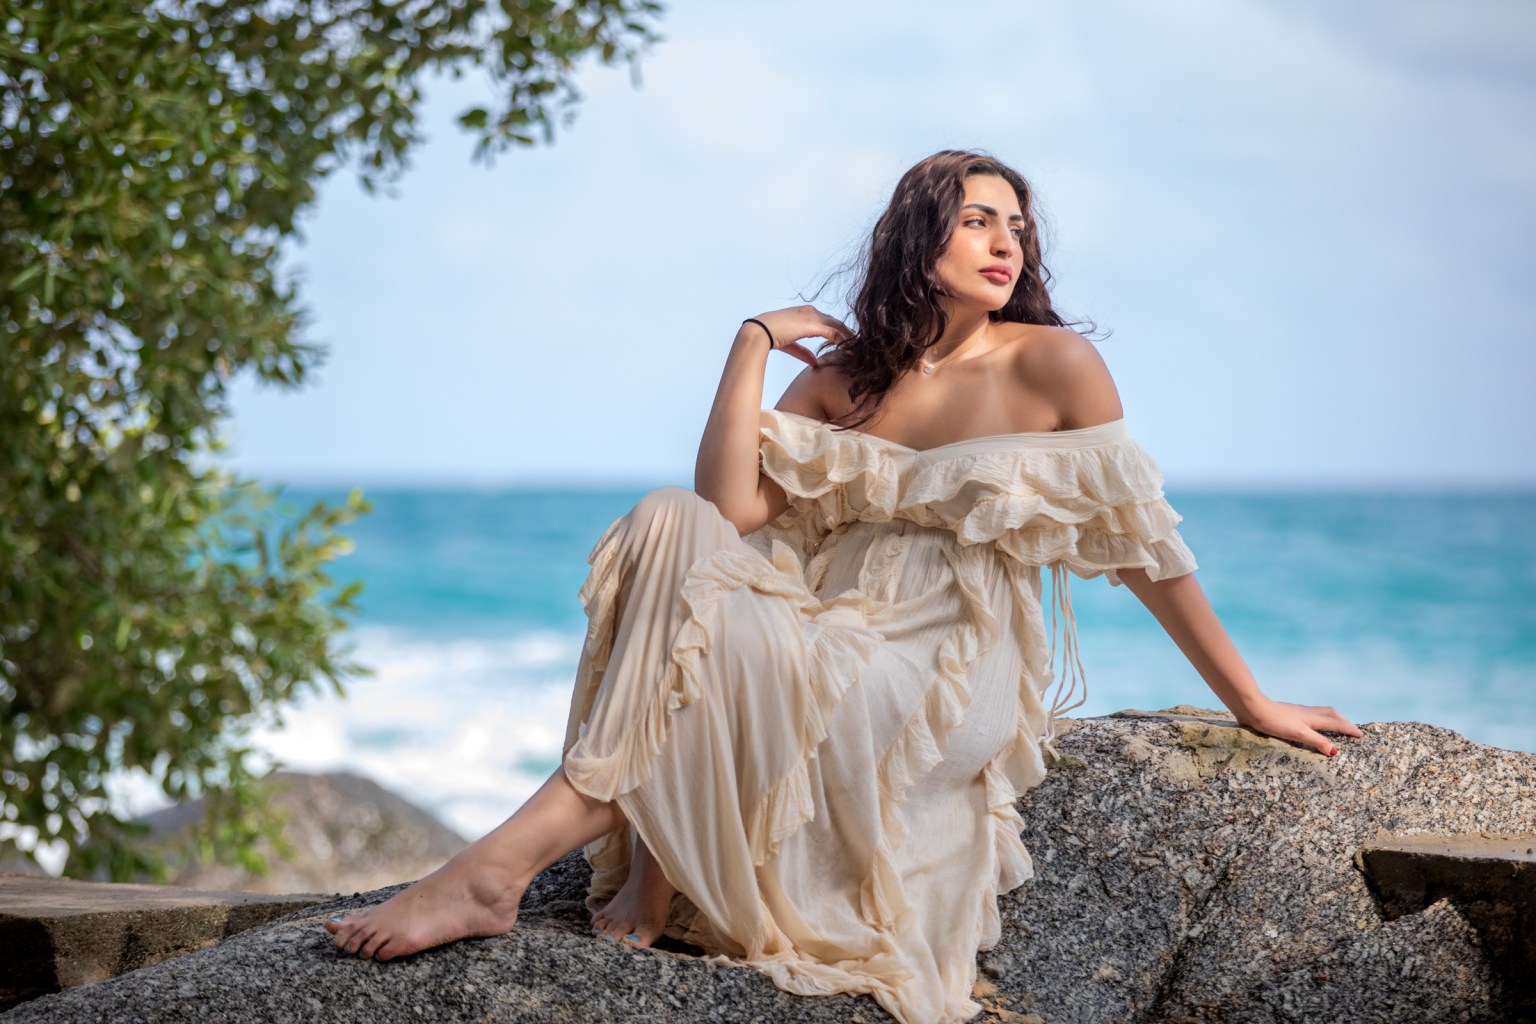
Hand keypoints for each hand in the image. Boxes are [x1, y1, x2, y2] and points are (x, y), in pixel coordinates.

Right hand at [741, 305, 853, 368]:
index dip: (839, 333)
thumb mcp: (790, 345)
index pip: (828, 322)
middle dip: (848, 334)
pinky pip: (834, 333)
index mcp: (805, 314)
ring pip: (838, 326)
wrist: (759, 332)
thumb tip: (815, 362)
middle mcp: (811, 311)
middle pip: (836, 322)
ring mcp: (812, 316)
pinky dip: (844, 341)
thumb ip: (803, 352)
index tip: (848, 343)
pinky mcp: (813, 324)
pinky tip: (851, 350)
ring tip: (859, 349)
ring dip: (849, 338)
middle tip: (859, 346)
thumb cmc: (770, 338)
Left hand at [1232, 695, 1362, 755]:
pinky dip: (1319, 718)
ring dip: (1332, 718)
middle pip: (1331, 714)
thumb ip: (1316, 741)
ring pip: (1321, 713)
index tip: (1362, 735)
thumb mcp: (1298, 733)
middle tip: (1352, 728)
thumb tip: (1335, 751)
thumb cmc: (1274, 721)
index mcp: (1312, 718)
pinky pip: (1311, 714)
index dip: (1349, 729)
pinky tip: (1310, 723)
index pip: (1336, 723)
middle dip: (1344, 721)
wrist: (1252, 707)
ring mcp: (1297, 711)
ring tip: (1336, 724)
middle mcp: (1308, 712)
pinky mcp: (1288, 713)